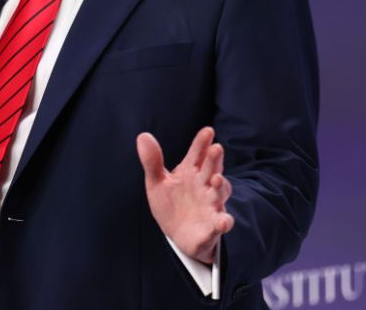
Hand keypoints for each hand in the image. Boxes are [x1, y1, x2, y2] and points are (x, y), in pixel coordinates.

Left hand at [136, 127, 233, 263]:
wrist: (178, 234)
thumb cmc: (171, 204)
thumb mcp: (157, 182)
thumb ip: (152, 161)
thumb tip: (142, 136)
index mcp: (191, 172)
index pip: (197, 154)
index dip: (202, 143)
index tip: (207, 131)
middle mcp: (204, 186)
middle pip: (212, 169)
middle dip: (214, 160)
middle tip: (216, 148)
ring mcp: (211, 205)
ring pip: (220, 193)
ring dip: (221, 186)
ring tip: (216, 179)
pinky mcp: (213, 226)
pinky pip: (220, 224)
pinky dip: (223, 222)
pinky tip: (223, 222)